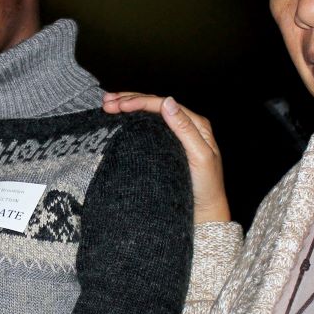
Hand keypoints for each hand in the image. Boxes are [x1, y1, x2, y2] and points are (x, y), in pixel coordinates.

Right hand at [103, 92, 230, 222]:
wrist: (204, 213)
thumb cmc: (207, 187)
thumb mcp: (200, 157)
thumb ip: (185, 128)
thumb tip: (168, 101)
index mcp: (196, 124)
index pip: (164, 105)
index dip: (140, 102)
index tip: (119, 106)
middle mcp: (185, 126)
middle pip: (154, 105)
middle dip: (129, 100)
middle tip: (107, 102)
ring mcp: (174, 136)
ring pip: (148, 114)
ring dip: (128, 106)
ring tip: (107, 104)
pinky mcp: (164, 147)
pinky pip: (146, 128)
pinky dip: (131, 120)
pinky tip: (118, 118)